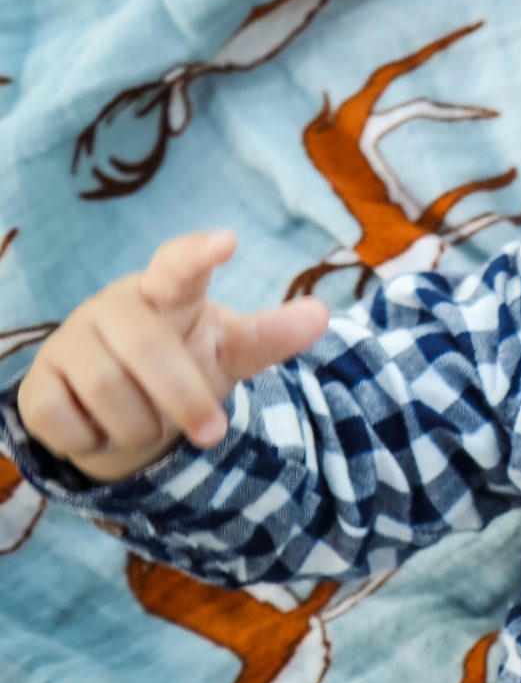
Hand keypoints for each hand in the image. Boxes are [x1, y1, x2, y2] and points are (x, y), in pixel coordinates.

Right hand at [19, 229, 330, 483]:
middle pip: (149, 351)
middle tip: (214, 433)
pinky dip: (97, 439)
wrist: (120, 410)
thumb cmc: (182, 364)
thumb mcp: (229, 351)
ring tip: (149, 422)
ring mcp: (68, 342)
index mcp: (165, 292)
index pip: (179, 266)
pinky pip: (67, 421)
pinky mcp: (36, 386)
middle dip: (186, 400)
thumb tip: (321, 315)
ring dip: (143, 424)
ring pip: (108, 392)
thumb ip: (269, 336)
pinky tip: (102, 428)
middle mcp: (112, 307)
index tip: (226, 242)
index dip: (197, 255)